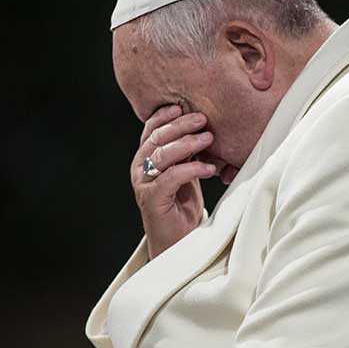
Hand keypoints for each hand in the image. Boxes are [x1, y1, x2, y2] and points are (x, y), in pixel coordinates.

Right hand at [131, 105, 216, 258]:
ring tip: (209, 139)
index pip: (151, 130)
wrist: (177, 241)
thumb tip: (203, 127)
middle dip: (180, 125)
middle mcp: (140, 169)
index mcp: (145, 158)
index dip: (165, 116)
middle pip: (156, 138)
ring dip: (187, 144)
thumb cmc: (182, 205)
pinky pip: (171, 177)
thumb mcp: (186, 172)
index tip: (183, 106)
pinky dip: (192, 169)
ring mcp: (144, 184)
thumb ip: (186, 152)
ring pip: (162, 155)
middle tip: (203, 119)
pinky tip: (209, 168)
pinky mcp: (153, 199)